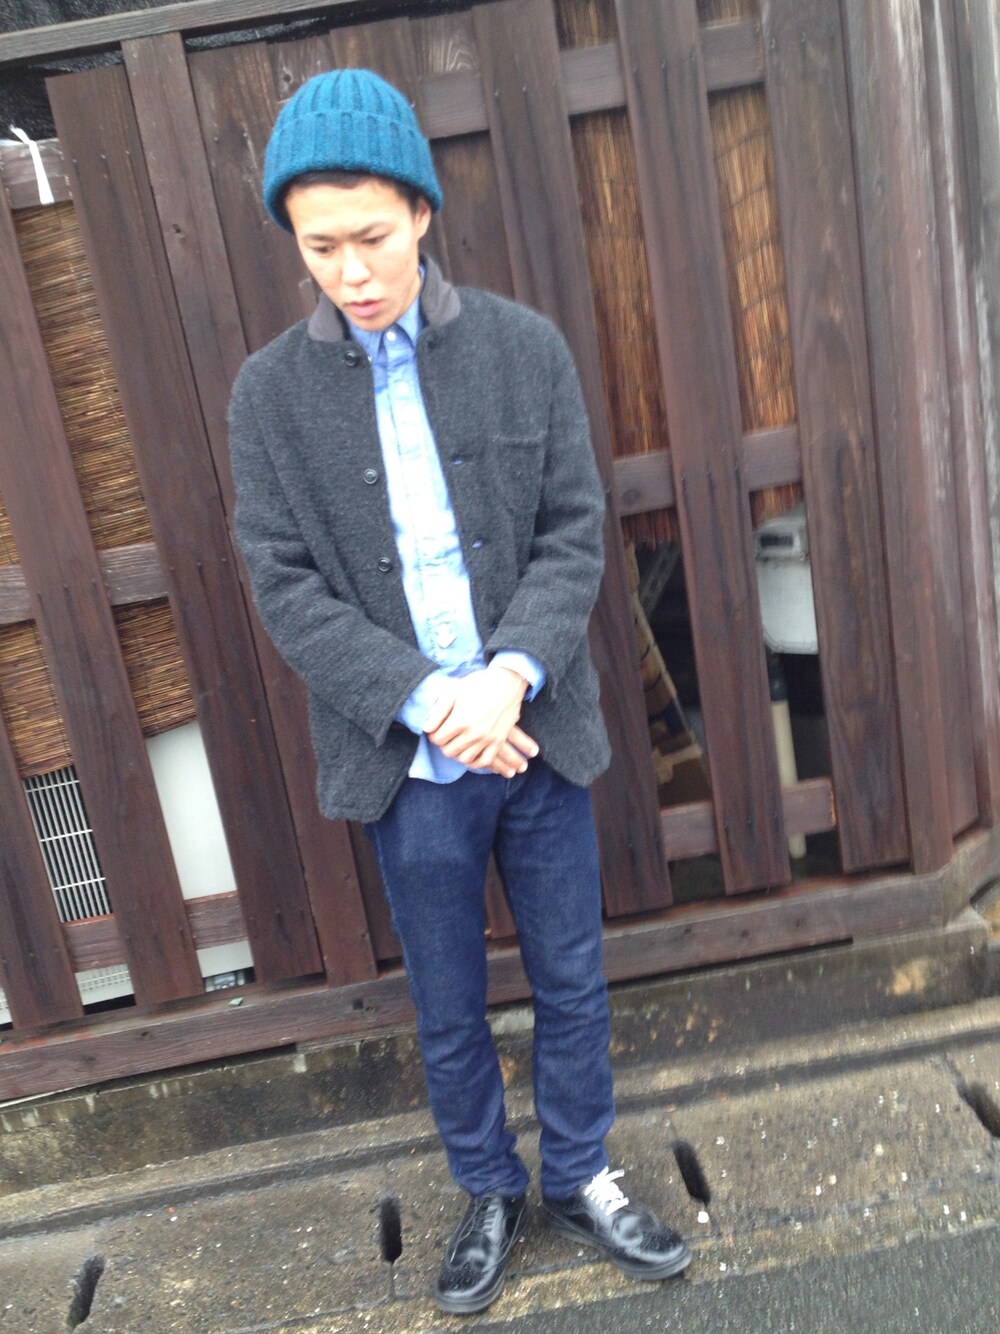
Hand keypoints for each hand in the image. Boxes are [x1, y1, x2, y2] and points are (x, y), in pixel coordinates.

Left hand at [424, 668, 539, 776]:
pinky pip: (484, 761)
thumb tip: (426, 728)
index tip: (436, 728)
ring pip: (464, 759)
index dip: (434, 734)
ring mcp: (487, 739)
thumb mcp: (453, 691)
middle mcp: (473, 733)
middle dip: (444, 744)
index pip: (437, 739)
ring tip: (457, 742)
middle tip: (447, 734)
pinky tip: (471, 753)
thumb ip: (438, 711)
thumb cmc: (478, 684)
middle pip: (449, 751)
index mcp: (460, 720)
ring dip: (458, 752)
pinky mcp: (498, 741)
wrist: (507, 683)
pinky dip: (475, 761)